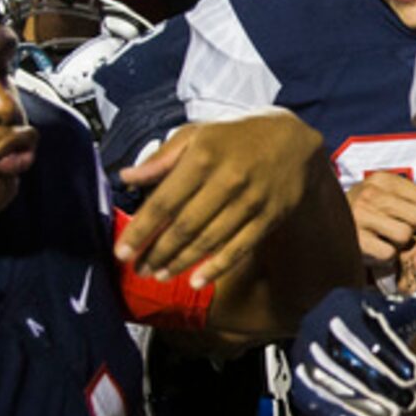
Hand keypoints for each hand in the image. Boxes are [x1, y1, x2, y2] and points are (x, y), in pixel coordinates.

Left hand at [116, 109, 326, 286]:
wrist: (294, 141)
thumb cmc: (237, 138)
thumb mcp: (197, 135)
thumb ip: (162, 158)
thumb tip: (127, 177)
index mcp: (203, 157)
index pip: (164, 200)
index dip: (141, 229)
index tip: (122, 251)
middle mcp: (227, 180)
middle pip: (184, 226)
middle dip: (157, 252)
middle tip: (139, 268)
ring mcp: (250, 201)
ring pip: (209, 240)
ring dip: (180, 262)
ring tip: (160, 274)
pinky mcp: (268, 217)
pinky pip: (239, 248)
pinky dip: (216, 267)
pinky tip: (196, 280)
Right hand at [291, 289, 415, 415]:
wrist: (327, 329)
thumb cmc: (367, 322)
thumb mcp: (388, 311)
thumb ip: (412, 309)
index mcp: (340, 304)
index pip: (363, 331)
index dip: (388, 354)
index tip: (413, 376)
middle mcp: (315, 325)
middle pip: (346, 358)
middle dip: (379, 381)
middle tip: (407, 400)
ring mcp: (303, 352)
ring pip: (329, 380)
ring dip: (361, 400)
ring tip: (391, 415)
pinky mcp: (297, 377)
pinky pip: (311, 397)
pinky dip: (334, 411)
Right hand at [346, 170, 415, 263]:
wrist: (325, 223)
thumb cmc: (367, 209)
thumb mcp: (391, 193)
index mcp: (380, 179)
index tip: (406, 215)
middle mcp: (369, 194)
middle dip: (410, 227)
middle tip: (393, 227)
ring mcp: (360, 217)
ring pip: (404, 236)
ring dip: (399, 242)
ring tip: (385, 237)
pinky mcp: (356, 241)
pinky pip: (389, 254)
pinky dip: (386, 257)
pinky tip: (376, 248)